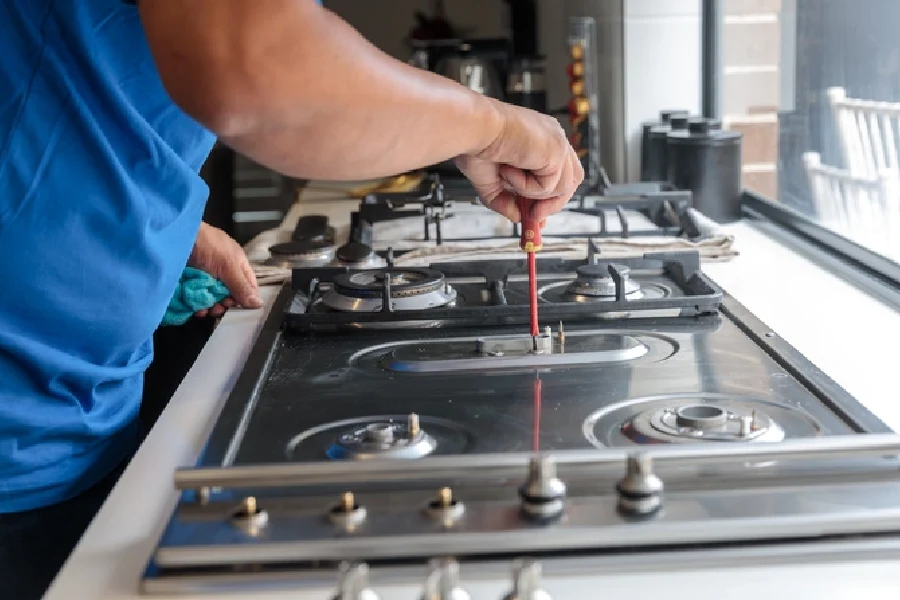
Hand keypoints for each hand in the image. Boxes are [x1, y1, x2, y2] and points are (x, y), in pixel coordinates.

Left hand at [188, 223, 262, 317]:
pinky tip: (194, 309)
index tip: (237, 306)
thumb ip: (242, 286)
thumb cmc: (205, 245)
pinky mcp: (189, 283)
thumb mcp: (227, 266)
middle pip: (228, 295)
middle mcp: (221, 271)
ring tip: (204, 310)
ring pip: (212, 298)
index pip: (246, 286)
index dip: (244, 298)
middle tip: (218, 307)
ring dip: (209, 306)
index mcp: (235, 264)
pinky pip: (196, 298)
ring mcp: (204, 277)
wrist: (172, 237)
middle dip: (224, 304)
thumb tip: (259, 304)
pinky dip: (195, 305)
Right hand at [454, 100, 583, 222]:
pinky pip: (549, 186)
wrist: (473, 129)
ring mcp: (558, 144)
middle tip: (532, 216)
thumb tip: (518, 218)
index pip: (560, 172)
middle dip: (552, 204)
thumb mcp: (492, 183)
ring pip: (562, 188)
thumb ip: (506, 201)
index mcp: (541, 141)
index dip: (551, 197)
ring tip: (508, 177)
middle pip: (571, 181)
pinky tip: (510, 169)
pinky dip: (526, 186)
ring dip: (531, 192)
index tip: (536, 214)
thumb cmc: (477, 145)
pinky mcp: (556, 151)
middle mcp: (553, 139)